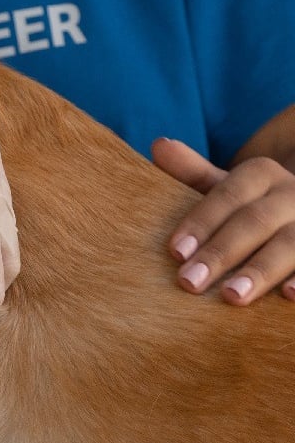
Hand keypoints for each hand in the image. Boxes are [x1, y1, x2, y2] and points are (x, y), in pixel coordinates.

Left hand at [152, 137, 294, 303]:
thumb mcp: (227, 189)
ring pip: (291, 245)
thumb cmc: (252, 208)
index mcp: (262, 174)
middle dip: (221, 253)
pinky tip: (288, 297)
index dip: (201, 223)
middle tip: (189, 283)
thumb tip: (160, 145)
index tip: (176, 253)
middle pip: (255, 222)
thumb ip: (194, 173)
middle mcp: (293, 193)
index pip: (227, 196)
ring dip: (261, 271)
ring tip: (232, 297)